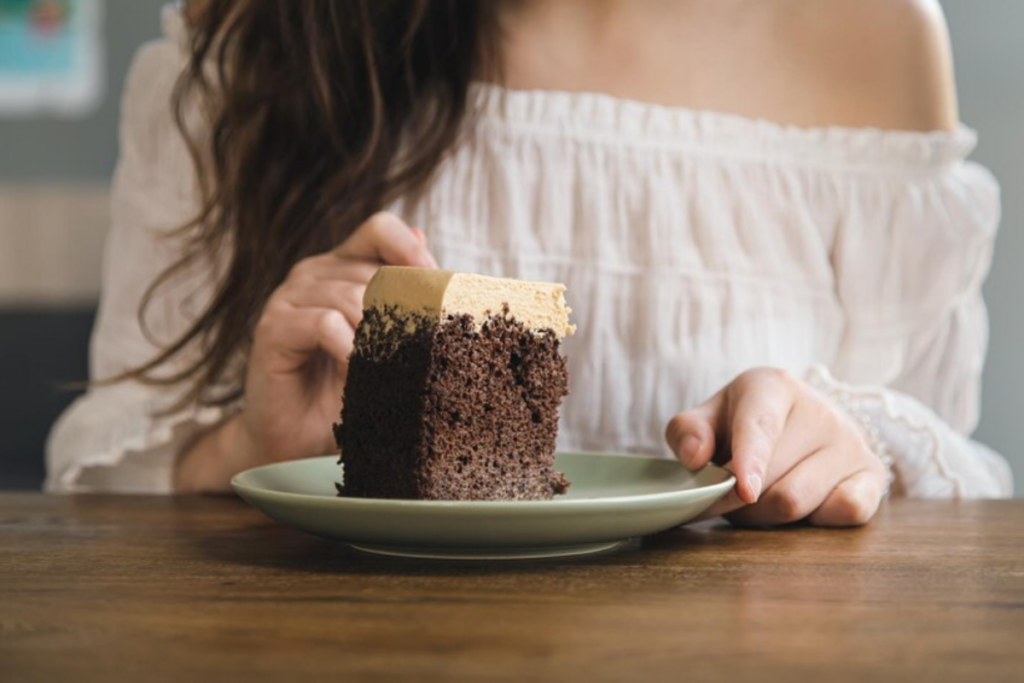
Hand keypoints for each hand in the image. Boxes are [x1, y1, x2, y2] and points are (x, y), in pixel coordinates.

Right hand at [175, 212, 436, 491]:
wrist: (296, 441)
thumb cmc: (345, 392)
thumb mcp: (386, 344)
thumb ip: (403, 299)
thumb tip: (425, 239)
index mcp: (343, 268)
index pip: (380, 230)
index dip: (411, 250)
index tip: (435, 284)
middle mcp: (313, 274)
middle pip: (372, 269)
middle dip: (400, 309)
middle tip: (412, 348)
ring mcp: (288, 297)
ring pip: (350, 296)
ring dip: (375, 336)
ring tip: (383, 368)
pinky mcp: (273, 328)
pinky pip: (325, 323)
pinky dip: (350, 350)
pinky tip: (356, 373)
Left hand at [665, 368, 886, 526]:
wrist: (808, 421)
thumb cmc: (746, 422)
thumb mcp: (712, 416)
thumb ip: (688, 431)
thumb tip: (693, 457)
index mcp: (772, 387)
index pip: (760, 426)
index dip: (750, 460)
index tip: (744, 489)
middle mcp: (819, 411)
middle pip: (770, 481)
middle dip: (736, 502)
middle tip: (724, 495)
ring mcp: (851, 443)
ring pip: (797, 504)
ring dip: (765, 515)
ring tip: (758, 495)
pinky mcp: (873, 475)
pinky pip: (842, 513)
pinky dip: (813, 520)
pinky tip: (802, 502)